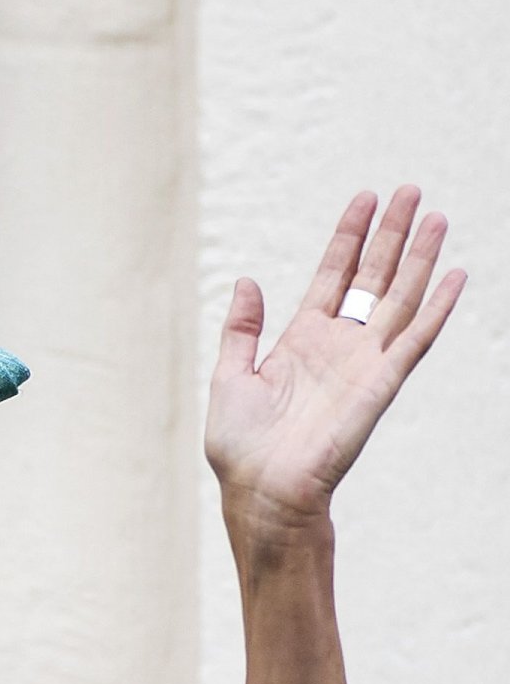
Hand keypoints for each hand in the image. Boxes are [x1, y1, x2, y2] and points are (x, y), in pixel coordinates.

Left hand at [205, 185, 466, 529]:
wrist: (263, 492)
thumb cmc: (241, 449)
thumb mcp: (229, 377)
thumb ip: (242, 330)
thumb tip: (247, 282)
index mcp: (301, 341)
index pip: (333, 275)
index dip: (349, 237)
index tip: (365, 199)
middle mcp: (337, 346)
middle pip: (372, 277)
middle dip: (392, 234)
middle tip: (411, 191)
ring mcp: (362, 364)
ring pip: (399, 298)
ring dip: (420, 258)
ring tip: (436, 216)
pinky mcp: (380, 385)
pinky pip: (414, 340)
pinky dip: (437, 308)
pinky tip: (455, 275)